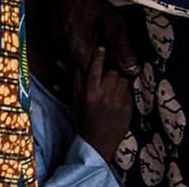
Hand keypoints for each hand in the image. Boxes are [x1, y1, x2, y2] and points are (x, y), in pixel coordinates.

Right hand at [61, 0, 140, 77]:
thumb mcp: (113, 21)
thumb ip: (122, 48)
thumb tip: (133, 70)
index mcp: (79, 48)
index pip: (93, 75)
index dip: (106, 77)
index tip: (120, 74)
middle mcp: (64, 48)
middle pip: (80, 71)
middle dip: (96, 72)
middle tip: (113, 67)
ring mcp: (57, 41)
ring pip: (71, 63)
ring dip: (86, 64)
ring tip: (103, 58)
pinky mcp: (55, 34)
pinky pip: (65, 53)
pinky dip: (78, 55)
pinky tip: (88, 47)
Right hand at [76, 43, 134, 164]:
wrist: (98, 142)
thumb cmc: (83, 118)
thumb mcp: (75, 98)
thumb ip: (72, 77)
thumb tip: (59, 59)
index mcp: (89, 93)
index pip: (95, 69)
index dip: (99, 57)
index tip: (102, 48)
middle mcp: (104, 96)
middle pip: (113, 73)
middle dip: (111, 72)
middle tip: (107, 77)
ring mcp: (118, 103)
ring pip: (123, 81)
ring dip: (119, 81)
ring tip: (113, 88)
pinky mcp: (129, 109)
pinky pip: (130, 92)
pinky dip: (125, 92)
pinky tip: (119, 98)